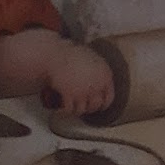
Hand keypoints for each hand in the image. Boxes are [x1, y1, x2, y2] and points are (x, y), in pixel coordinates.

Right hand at [0, 29, 114, 115]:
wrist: (55, 53)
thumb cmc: (71, 54)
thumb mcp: (93, 60)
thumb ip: (99, 74)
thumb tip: (102, 87)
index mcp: (105, 74)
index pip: (109, 97)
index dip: (103, 104)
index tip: (99, 107)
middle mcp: (97, 84)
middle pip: (95, 106)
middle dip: (89, 108)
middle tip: (83, 107)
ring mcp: (84, 90)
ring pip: (83, 110)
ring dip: (76, 110)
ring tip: (72, 108)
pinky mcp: (70, 94)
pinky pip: (70, 109)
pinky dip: (65, 111)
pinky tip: (62, 110)